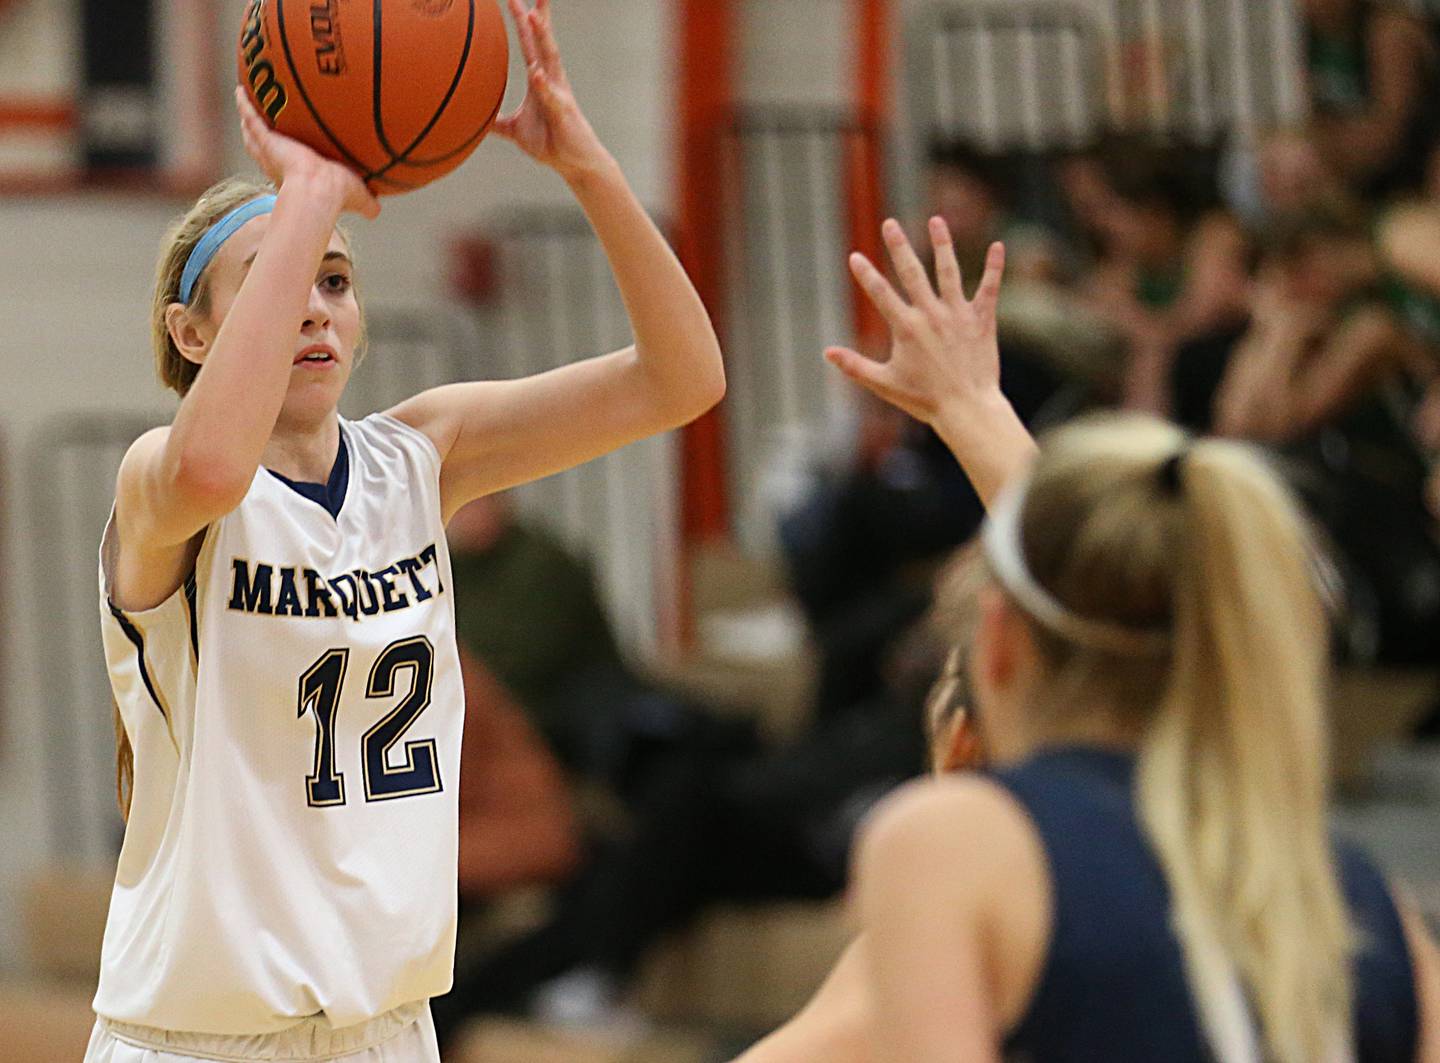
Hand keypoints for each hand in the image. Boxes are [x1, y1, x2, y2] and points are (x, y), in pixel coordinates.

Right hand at [235, 88, 379, 219]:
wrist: (320, 191)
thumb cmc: (338, 197)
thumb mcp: (356, 198)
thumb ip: (366, 204)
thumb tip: (377, 212)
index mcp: (295, 176)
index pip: (284, 165)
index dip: (281, 158)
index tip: (282, 151)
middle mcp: (278, 163)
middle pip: (262, 146)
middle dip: (258, 135)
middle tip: (254, 121)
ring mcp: (270, 150)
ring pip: (253, 132)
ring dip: (248, 118)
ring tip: (244, 102)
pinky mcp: (268, 139)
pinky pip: (252, 118)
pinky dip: (245, 105)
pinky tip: (240, 91)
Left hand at [494, 0, 612, 180]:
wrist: (575, 164)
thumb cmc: (550, 143)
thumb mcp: (515, 131)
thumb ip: (497, 123)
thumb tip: (476, 120)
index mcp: (540, 80)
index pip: (529, 44)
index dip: (522, 21)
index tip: (514, 0)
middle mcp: (552, 80)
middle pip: (542, 42)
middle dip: (535, 17)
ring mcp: (559, 94)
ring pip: (549, 61)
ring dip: (542, 39)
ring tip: (533, 17)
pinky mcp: (562, 113)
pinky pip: (550, 97)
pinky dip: (543, 85)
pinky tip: (535, 73)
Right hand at [826, 218, 1005, 427]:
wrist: (968, 409)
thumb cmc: (925, 400)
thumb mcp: (884, 384)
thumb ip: (855, 366)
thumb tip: (827, 352)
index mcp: (906, 328)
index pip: (881, 294)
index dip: (866, 274)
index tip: (855, 256)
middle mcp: (931, 315)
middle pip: (912, 273)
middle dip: (899, 246)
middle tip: (890, 223)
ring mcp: (958, 315)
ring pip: (948, 271)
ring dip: (942, 244)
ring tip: (936, 220)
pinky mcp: (982, 320)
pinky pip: (989, 288)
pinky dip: (994, 267)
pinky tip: (998, 246)